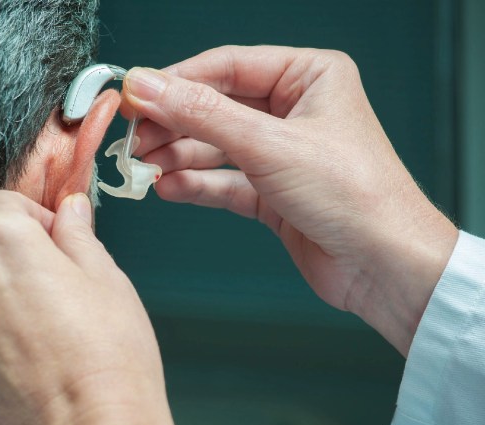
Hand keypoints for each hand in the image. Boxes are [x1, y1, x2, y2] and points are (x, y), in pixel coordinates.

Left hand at [0, 191, 175, 424]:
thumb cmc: (106, 358)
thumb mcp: (106, 279)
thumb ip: (77, 234)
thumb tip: (70, 209)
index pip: (6, 206)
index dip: (39, 225)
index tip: (59, 251)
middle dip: (13, 263)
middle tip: (54, 299)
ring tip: (36, 339)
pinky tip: (16, 365)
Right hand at [123, 45, 457, 354]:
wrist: (384, 266)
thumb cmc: (355, 195)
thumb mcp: (269, 144)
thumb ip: (201, 114)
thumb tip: (147, 86)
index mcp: (308, 77)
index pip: (226, 67)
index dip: (175, 82)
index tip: (134, 96)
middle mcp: (294, 111)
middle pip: (215, 107)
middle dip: (171, 123)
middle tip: (131, 137)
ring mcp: (281, 153)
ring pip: (214, 146)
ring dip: (176, 156)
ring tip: (141, 167)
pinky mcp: (273, 193)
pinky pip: (223, 181)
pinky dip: (194, 184)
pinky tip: (167, 187)